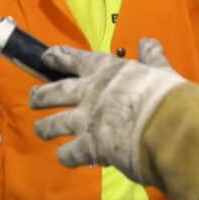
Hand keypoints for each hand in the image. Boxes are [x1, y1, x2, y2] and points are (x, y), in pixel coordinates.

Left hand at [28, 38, 186, 182]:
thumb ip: (151, 57)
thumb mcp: (159, 70)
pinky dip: (65, 156)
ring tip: (39, 129)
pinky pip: (69, 153)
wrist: (166, 127)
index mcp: (107, 71)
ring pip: (54, 123)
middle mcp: (89, 93)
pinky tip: (64, 157)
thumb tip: (147, 42)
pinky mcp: (88, 147)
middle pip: (56, 91)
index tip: (46, 56)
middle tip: (33, 97)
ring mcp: (85, 120)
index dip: (60, 56)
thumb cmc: (165, 95)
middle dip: (41, 94)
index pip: (78, 59)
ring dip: (44, 127)